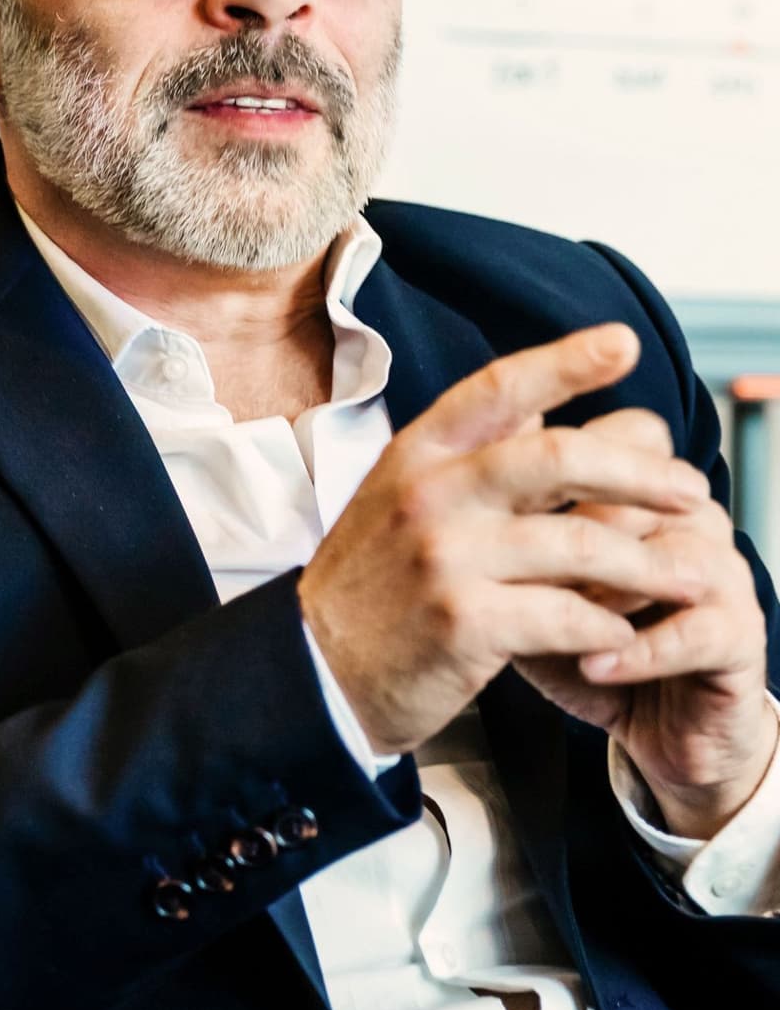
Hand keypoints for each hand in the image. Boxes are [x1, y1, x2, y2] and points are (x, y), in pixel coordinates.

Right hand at [299, 324, 714, 756]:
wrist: (316, 667)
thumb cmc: (374, 583)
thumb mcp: (399, 498)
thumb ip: (467, 457)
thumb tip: (541, 408)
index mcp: (417, 455)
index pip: (498, 390)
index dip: (565, 361)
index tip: (622, 342)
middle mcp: (430, 494)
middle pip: (559, 457)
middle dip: (642, 470)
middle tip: (691, 490)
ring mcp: (445, 557)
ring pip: (579, 543)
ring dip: (649, 563)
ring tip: (688, 575)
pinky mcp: (464, 622)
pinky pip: (567, 615)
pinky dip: (610, 624)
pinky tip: (624, 630)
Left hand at [513, 463, 774, 838]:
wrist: (635, 725)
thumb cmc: (563, 637)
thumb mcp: (515, 575)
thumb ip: (496, 522)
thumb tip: (453, 466)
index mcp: (635, 489)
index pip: (626, 432)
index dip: (583, 435)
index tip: (520, 448)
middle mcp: (685, 516)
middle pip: (646, 482)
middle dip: (579, 520)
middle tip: (520, 559)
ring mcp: (718, 571)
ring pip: (671, 552)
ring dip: (608, 589)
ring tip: (557, 617)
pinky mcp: (739, 635)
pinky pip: (699, 628)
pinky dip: (638, 650)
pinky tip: (594, 664)